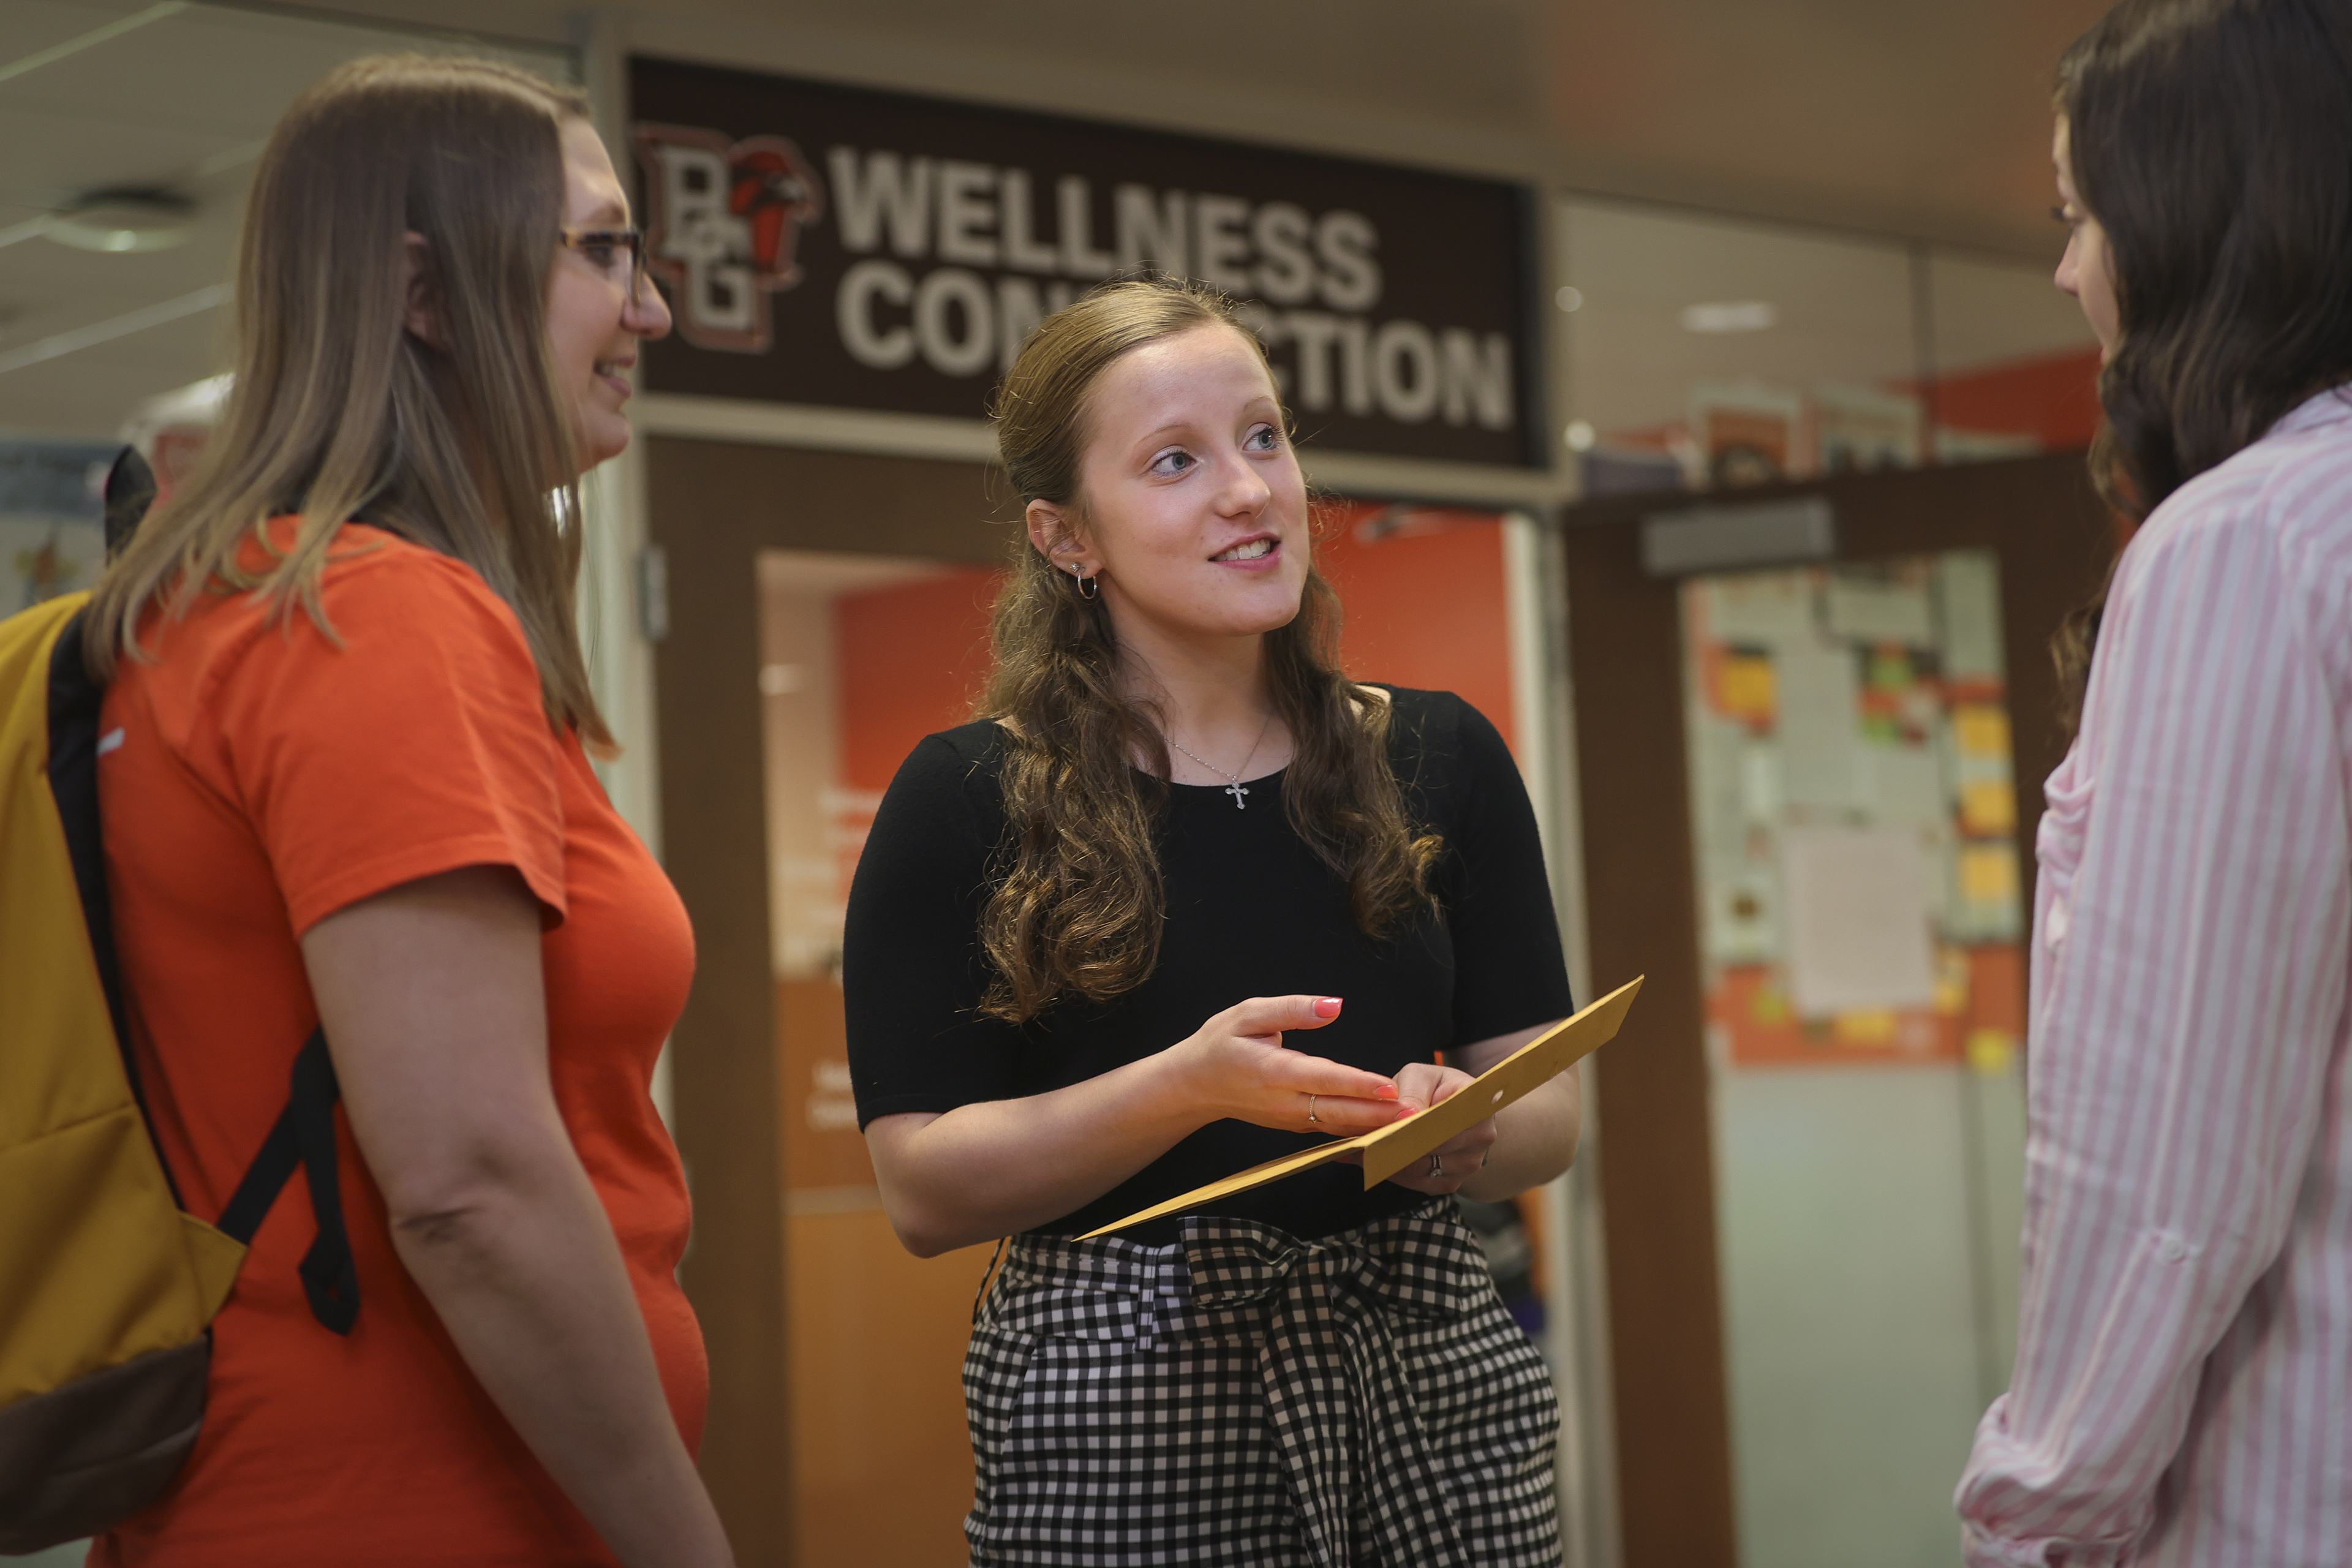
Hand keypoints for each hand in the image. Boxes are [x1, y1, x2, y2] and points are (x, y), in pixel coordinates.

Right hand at [1168, 995, 1409, 1134]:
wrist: (1192, 1086)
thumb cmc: (1220, 1044)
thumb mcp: (1249, 1013)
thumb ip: (1293, 1009)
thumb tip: (1335, 1006)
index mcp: (1274, 1071)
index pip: (1324, 1078)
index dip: (1358, 1084)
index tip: (1389, 1087)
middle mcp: (1285, 1102)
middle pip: (1340, 1112)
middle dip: (1380, 1115)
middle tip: (1417, 1116)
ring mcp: (1291, 1119)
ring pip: (1340, 1126)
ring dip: (1376, 1126)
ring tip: (1413, 1124)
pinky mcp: (1295, 1126)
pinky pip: (1333, 1129)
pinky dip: (1360, 1130)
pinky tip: (1387, 1127)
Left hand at [1380, 1061, 1496, 1195]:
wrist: (1451, 1109)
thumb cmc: (1434, 1087)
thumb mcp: (1421, 1076)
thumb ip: (1413, 1091)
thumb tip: (1406, 1115)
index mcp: (1478, 1104)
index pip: (1447, 1120)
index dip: (1417, 1124)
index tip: (1390, 1124)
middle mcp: (1482, 1137)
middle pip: (1434, 1148)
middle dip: (1398, 1144)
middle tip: (1367, 1139)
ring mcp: (1469, 1164)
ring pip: (1422, 1169)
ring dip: (1393, 1161)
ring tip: (1367, 1149)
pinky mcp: (1452, 1182)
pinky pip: (1419, 1183)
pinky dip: (1397, 1173)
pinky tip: (1379, 1160)